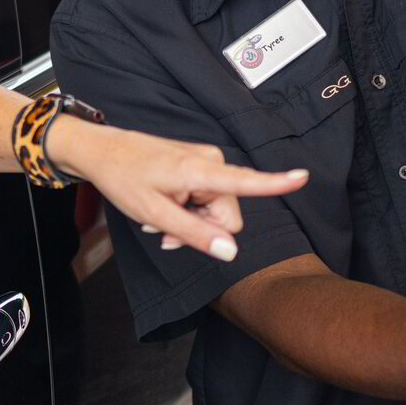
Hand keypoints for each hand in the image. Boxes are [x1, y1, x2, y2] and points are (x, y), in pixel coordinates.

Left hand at [45, 117, 307, 262]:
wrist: (102, 152)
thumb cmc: (124, 179)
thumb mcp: (155, 215)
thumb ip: (194, 234)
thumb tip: (230, 252)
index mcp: (200, 171)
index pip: (245, 181)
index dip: (275, 183)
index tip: (303, 177)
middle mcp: (210, 162)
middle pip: (228, 215)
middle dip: (203, 229)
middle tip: (167, 234)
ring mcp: (206, 162)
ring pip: (217, 210)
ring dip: (192, 221)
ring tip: (161, 219)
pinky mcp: (200, 164)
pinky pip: (207, 198)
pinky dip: (188, 208)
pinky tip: (165, 207)